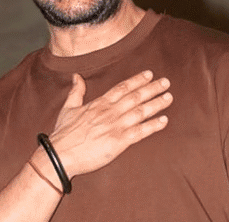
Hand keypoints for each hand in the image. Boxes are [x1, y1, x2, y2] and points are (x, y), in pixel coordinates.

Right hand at [48, 70, 172, 177]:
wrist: (60, 154)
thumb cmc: (63, 133)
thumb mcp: (68, 107)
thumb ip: (76, 91)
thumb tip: (76, 76)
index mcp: (99, 103)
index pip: (122, 88)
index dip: (137, 80)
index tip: (149, 74)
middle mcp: (110, 112)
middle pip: (135, 97)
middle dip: (152, 88)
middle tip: (166, 82)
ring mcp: (115, 126)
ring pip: (140, 112)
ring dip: (156, 104)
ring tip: (169, 97)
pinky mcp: (118, 142)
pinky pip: (140, 132)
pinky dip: (153, 126)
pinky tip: (164, 121)